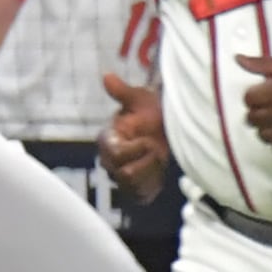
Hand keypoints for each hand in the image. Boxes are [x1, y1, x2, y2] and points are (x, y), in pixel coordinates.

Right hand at [99, 71, 169, 198]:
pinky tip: (159, 170)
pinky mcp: (134, 190)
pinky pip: (141, 196)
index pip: (116, 156)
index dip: (138, 149)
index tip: (149, 139)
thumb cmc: (151, 111)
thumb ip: (122, 92)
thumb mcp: (139, 99)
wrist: (165, 128)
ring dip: (151, 172)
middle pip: (125, 174)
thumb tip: (106, 76)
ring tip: (157, 157)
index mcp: (107, 140)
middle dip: (147, 161)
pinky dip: (153, 183)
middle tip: (156, 147)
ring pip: (134, 186)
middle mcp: (108, 162)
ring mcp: (120, 177)